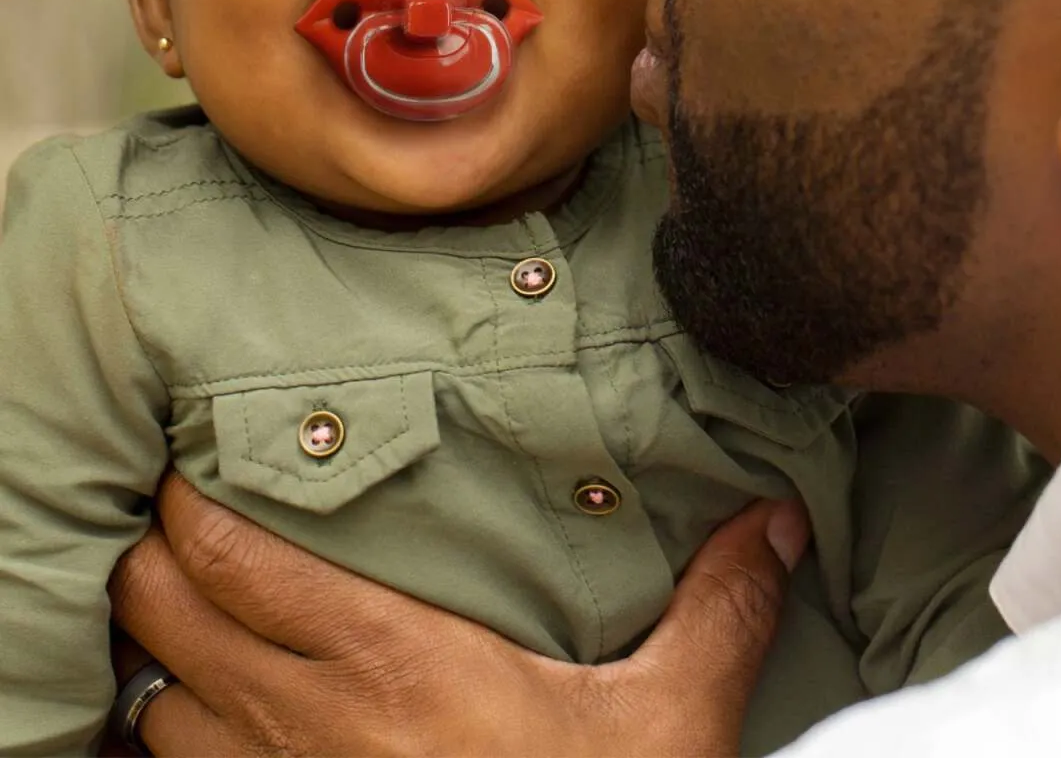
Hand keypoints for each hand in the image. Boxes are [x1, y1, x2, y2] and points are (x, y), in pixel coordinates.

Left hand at [108, 473, 808, 757]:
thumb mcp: (667, 723)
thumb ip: (716, 612)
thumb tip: (774, 521)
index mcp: (395, 663)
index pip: (238, 559)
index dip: (192, 504)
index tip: (199, 464)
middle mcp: (310, 725)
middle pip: (163, 610)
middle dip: (154, 555)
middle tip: (183, 521)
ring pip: (152, 699)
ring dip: (158, 650)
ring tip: (191, 612)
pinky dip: (167, 736)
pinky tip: (208, 716)